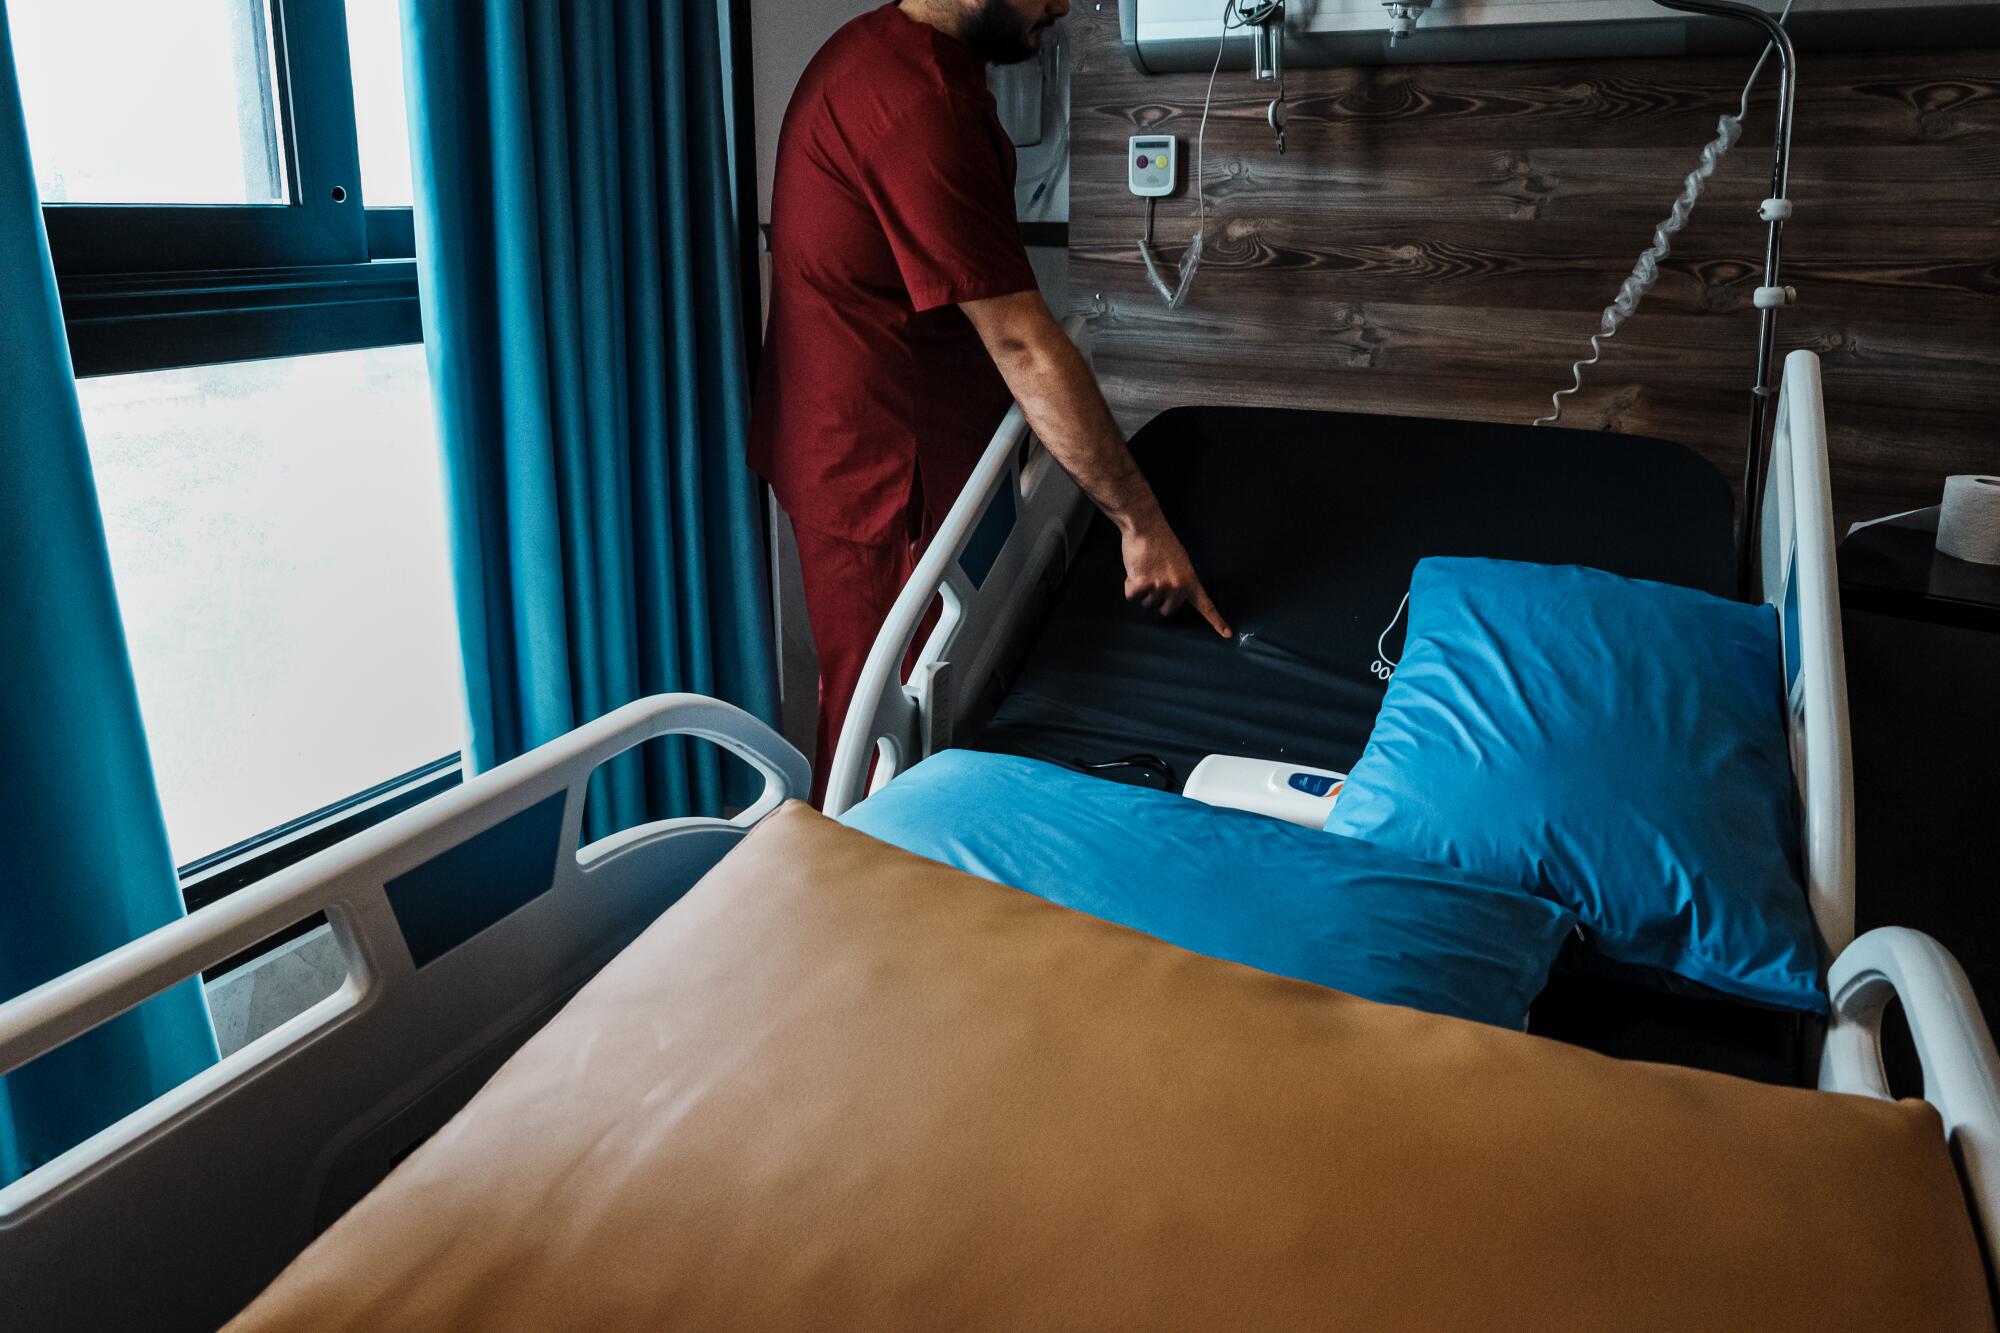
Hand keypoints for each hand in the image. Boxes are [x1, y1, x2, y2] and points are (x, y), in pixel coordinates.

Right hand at [1120, 521, 1231, 637]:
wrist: (1147, 527)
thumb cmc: (1161, 543)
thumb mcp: (1180, 563)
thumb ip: (1180, 581)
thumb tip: (1171, 596)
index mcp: (1191, 581)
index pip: (1206, 606)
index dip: (1217, 622)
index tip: (1228, 635)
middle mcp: (1179, 587)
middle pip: (1166, 612)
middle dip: (1157, 600)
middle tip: (1154, 579)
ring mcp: (1162, 586)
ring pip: (1147, 604)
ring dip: (1142, 590)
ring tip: (1145, 569)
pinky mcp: (1144, 583)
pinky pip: (1132, 597)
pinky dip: (1129, 586)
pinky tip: (1135, 570)